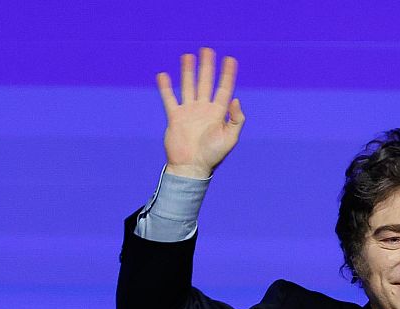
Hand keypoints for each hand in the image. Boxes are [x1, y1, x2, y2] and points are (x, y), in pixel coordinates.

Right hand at [157, 47, 243, 178]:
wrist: (191, 167)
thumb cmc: (213, 155)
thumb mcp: (230, 138)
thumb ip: (236, 119)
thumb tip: (235, 99)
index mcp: (218, 113)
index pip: (224, 89)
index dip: (227, 74)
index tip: (230, 59)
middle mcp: (203, 109)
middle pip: (206, 83)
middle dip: (207, 67)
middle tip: (207, 50)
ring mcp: (189, 112)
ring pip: (189, 86)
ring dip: (188, 71)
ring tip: (188, 56)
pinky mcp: (175, 117)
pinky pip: (170, 98)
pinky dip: (166, 87)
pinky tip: (163, 75)